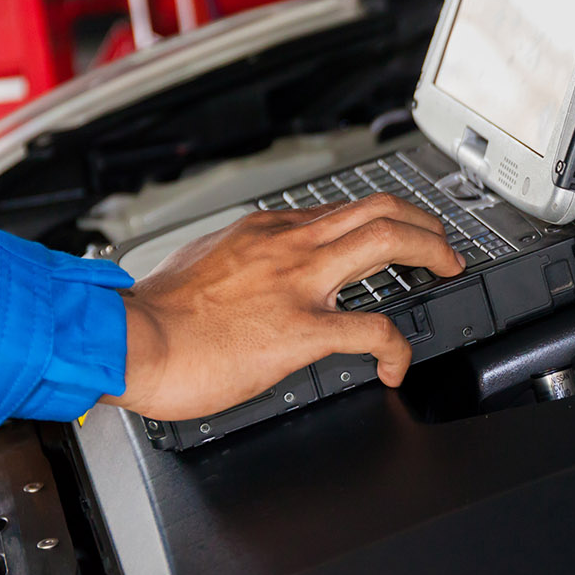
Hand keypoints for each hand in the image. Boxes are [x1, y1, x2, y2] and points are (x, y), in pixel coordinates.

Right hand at [101, 193, 464, 420]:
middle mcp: (290, 245)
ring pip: (388, 242)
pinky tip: (396, 365)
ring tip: (448, 270)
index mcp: (268, 231)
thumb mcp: (206, 261)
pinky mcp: (301, 329)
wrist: (126, 340)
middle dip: (424, 221)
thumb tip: (255, 271)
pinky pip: (372, 330)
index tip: (396, 231)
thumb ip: (243, 260)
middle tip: (443, 244)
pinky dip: (397, 347)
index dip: (381, 219)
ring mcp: (300, 283)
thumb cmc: (154, 313)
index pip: (341, 210)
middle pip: (380, 209)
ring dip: (431, 252)